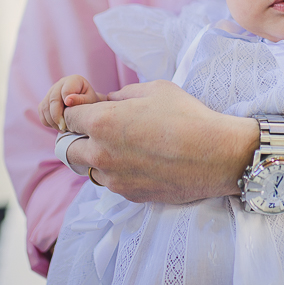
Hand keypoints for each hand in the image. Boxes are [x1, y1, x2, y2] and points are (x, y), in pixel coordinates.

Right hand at [38, 75, 106, 131]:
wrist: (86, 104)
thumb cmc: (90, 103)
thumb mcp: (91, 101)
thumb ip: (81, 100)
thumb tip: (67, 100)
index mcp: (73, 80)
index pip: (65, 91)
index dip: (66, 104)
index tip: (71, 115)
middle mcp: (60, 83)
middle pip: (52, 99)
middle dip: (56, 116)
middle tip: (64, 128)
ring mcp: (51, 91)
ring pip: (45, 106)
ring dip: (51, 120)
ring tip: (62, 129)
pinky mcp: (46, 100)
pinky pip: (41, 111)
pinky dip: (47, 121)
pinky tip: (57, 127)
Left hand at [63, 80, 257, 203]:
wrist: (216, 154)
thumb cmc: (187, 116)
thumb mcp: (153, 90)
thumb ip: (120, 96)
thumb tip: (105, 101)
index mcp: (102, 122)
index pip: (69, 117)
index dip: (79, 111)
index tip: (92, 110)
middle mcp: (100, 153)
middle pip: (67, 148)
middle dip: (78, 137)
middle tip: (100, 131)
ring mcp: (114, 178)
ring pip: (88, 169)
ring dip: (96, 158)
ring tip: (125, 148)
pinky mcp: (129, 194)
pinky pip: (111, 183)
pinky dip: (118, 172)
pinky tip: (143, 162)